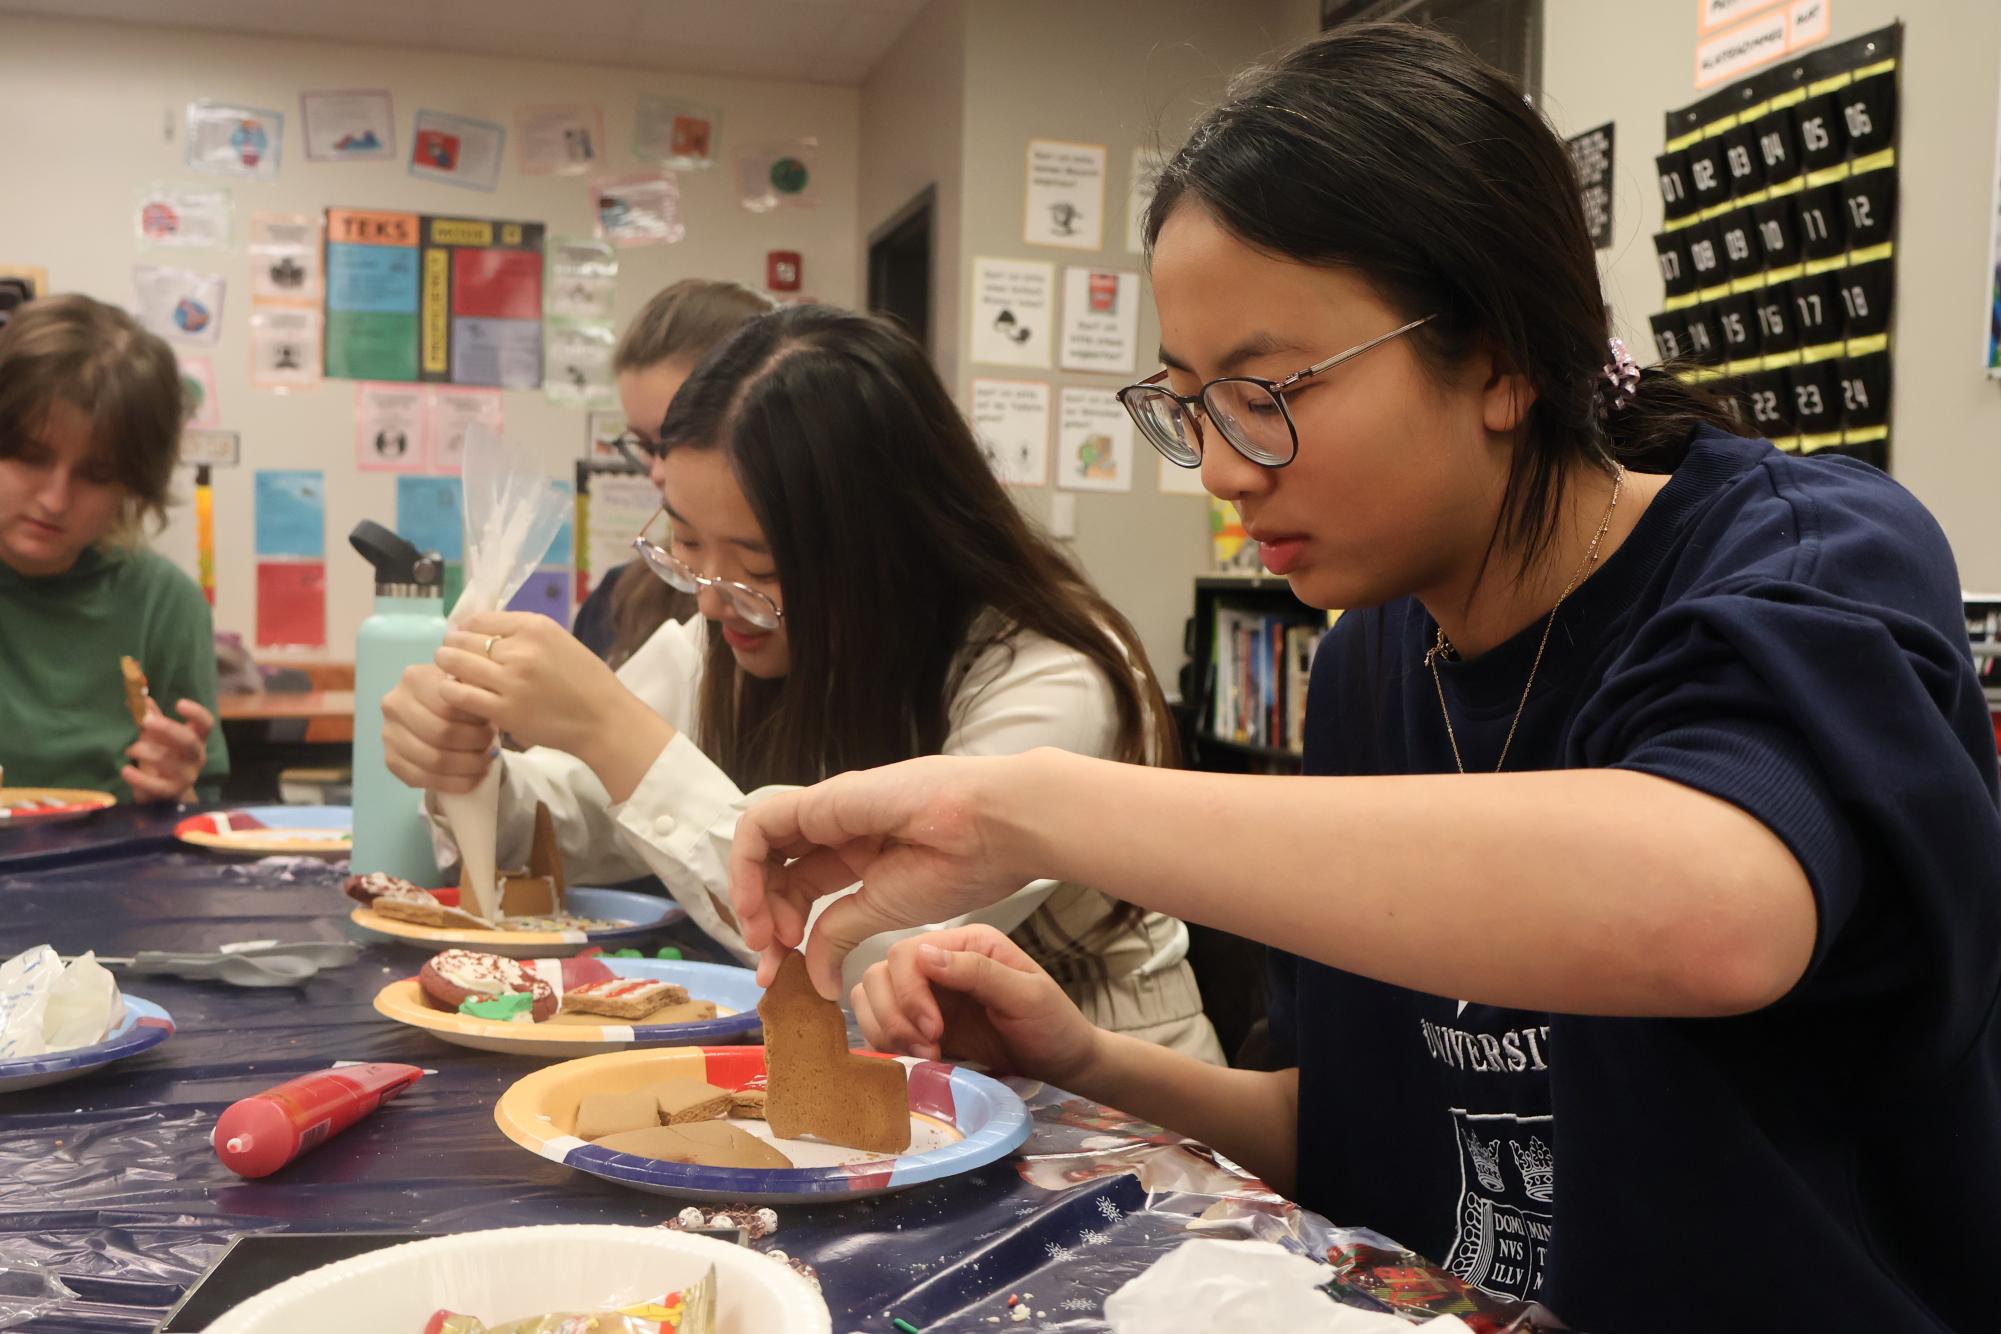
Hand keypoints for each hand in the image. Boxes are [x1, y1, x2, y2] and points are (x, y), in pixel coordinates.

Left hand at [122, 699, 211, 802]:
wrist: (165, 792)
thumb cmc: (163, 756)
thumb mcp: (158, 736)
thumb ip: (150, 717)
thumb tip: (137, 698)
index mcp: (196, 738)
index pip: (205, 724)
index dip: (196, 713)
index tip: (179, 704)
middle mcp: (196, 756)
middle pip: (188, 741)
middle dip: (167, 729)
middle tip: (145, 721)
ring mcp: (186, 776)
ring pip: (167, 761)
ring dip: (144, 751)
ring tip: (130, 749)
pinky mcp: (171, 792)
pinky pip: (155, 785)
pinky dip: (138, 777)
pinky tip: (125, 770)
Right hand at [382, 661, 496, 794]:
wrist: (432, 709)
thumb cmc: (457, 694)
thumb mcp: (467, 680)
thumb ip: (476, 686)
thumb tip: (490, 701)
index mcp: (414, 678)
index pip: (449, 706)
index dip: (475, 721)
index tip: (493, 725)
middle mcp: (394, 704)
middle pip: (441, 733)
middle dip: (474, 744)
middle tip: (492, 746)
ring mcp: (388, 734)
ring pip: (434, 760)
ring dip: (468, 766)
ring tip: (486, 761)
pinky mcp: (391, 760)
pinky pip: (423, 779)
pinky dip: (454, 783)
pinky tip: (473, 778)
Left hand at [433, 611, 634, 758]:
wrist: (604, 720)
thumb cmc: (586, 681)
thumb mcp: (559, 642)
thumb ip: (524, 635)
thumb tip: (483, 633)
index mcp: (535, 626)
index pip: (480, 620)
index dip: (463, 629)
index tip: (460, 638)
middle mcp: (521, 649)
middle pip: (464, 640)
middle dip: (450, 646)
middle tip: (447, 655)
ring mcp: (511, 680)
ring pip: (457, 664)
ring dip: (445, 665)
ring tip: (446, 671)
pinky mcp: (504, 710)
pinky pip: (460, 694)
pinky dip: (450, 690)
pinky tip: (452, 691)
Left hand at [730, 752, 1042, 997]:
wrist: (996, 826)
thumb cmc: (964, 864)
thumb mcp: (886, 911)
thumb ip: (843, 934)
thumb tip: (819, 982)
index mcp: (861, 851)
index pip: (800, 886)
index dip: (781, 926)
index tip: (785, 969)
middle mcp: (838, 829)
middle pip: (777, 871)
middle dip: (761, 919)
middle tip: (769, 962)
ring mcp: (828, 811)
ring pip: (761, 848)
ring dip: (750, 897)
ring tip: (768, 941)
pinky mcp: (821, 800)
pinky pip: (760, 827)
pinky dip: (746, 869)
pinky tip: (763, 909)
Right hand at [853, 926, 1100, 1084]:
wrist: (1062, 1063)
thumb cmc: (1054, 1026)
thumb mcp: (1027, 997)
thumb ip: (978, 971)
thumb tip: (924, 954)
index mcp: (966, 943)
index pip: (906, 954)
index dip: (909, 994)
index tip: (935, 1032)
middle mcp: (939, 963)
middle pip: (879, 975)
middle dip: (895, 1017)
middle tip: (930, 1050)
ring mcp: (926, 994)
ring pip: (870, 998)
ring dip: (886, 1031)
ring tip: (925, 1057)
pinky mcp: (919, 1025)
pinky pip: (878, 1026)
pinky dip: (885, 1045)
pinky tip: (918, 1061)